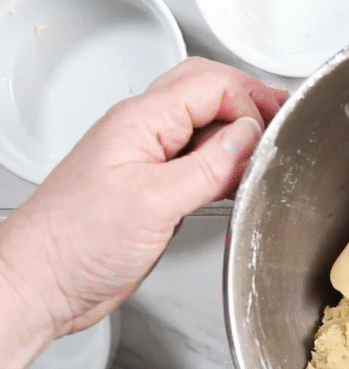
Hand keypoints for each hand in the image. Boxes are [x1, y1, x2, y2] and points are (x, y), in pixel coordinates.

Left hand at [0, 57, 287, 368]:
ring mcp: (147, 160)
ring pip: (204, 126)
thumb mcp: (154, 201)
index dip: (251, 102)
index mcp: (140, 122)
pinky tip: (239, 180)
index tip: (278, 129)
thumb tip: (251, 137)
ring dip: (238, 133)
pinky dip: (225, 164)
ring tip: (267, 154)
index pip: (211, 85)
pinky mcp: (153, 188)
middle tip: (283, 123)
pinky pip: (197, 160)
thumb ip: (209, 166)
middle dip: (249, 102)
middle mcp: (143, 133)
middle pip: (207, 92)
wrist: (44, 283)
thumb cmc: (76, 243)